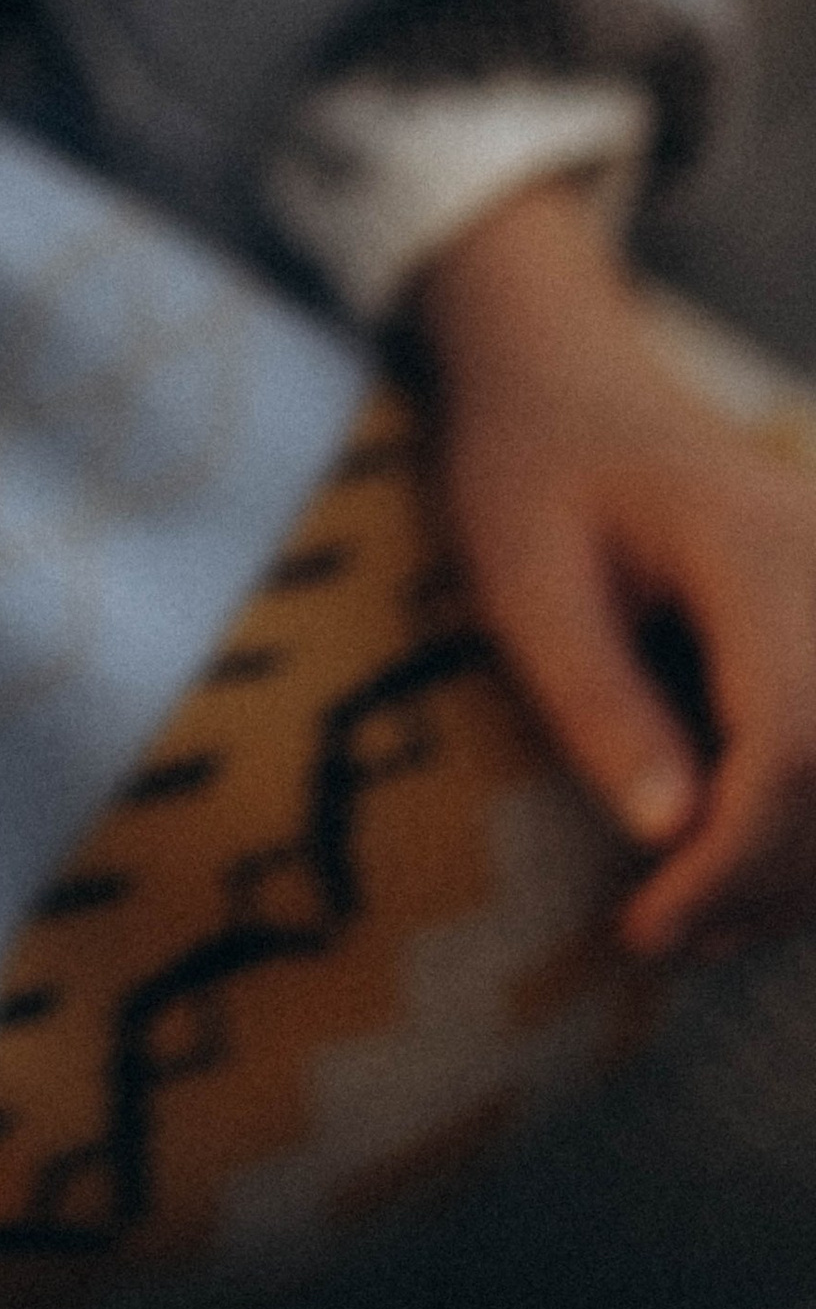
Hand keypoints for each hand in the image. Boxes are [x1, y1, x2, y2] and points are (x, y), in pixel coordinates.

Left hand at [418, 180, 815, 956]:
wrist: (568, 376)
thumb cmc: (529, 467)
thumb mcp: (521, 577)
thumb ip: (594, 697)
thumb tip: (669, 836)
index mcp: (753, 547)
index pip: (792, 745)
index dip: (733, 863)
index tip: (649, 926)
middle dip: (768, 880)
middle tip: (663, 931)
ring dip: (802, 867)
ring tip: (692, 916)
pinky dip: (811, 822)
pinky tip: (733, 863)